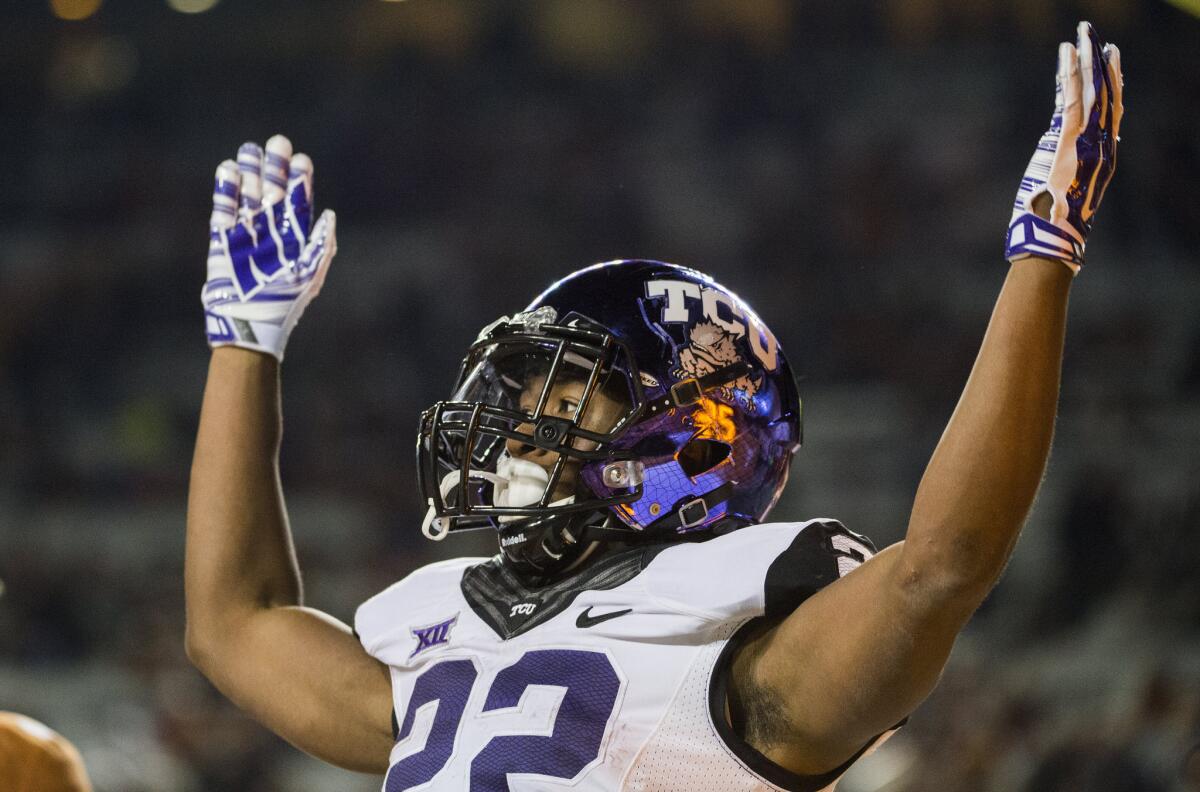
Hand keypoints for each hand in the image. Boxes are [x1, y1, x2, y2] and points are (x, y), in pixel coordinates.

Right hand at [203, 134, 336, 359]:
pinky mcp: (222, 242)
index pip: (298, 202)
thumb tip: (330, 214)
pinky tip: (228, 169)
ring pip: (247, 196)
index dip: (300, 180)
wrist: (249, 325)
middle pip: (272, 192)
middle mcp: (271, 234)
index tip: (301, 159)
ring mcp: (245, 236)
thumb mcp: (310, 274)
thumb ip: (322, 244)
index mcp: (294, 240)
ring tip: (250, 148)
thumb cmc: (284, 304)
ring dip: (249, 173)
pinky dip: (225, 191)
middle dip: (275, 168)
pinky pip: (223, 210)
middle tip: (278, 141)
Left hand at [1005, 21, 1122, 272]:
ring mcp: (1085, 141)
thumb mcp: (1073, 192)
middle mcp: (1101, 145)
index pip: (1111, 112)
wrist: (1050, 240)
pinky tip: (1066, 52)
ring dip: (1085, 58)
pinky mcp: (1066, 140)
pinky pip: (1069, 98)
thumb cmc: (1056, 225)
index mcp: (1104, 157)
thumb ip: (1083, 168)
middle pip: (1105, 94)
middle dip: (1100, 62)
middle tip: (1095, 34)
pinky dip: (1067, 73)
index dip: (1111, 84)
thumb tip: (1095, 153)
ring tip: (1082, 33)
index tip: (1108, 60)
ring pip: (1090, 90)